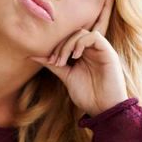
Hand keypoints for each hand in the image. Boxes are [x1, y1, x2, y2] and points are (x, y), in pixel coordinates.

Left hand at [30, 0, 128, 116]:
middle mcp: (93, 51)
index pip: (68, 39)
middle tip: (55, 62)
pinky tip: (76, 56)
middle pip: (74, 34)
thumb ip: (53, 65)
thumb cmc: (87, 95)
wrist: (103, 109)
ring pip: (82, 33)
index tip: (50, 62)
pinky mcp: (109, 53)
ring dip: (68, 44)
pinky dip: (81, 43)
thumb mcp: (67, 77)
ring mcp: (101, 51)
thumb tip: (32, 56)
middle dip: (61, 46)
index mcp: (84, 55)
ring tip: (63, 61)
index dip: (57, 47)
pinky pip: (94, 36)